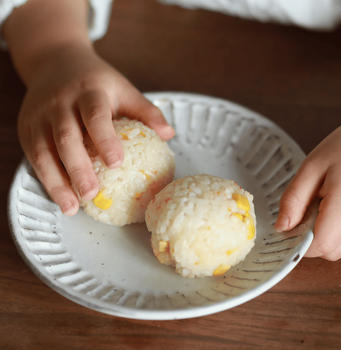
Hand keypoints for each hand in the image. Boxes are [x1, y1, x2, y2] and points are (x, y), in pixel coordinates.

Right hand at [17, 45, 174, 215]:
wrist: (54, 63)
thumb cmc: (96, 82)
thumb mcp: (123, 89)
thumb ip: (145, 111)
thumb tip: (169, 134)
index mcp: (89, 92)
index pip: (95, 115)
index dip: (105, 139)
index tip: (116, 163)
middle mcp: (60, 103)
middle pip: (66, 137)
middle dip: (78, 168)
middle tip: (92, 193)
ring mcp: (40, 116)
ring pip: (44, 151)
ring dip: (57, 182)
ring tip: (72, 207)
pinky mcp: (27, 128)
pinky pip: (34, 157)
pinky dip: (46, 179)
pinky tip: (60, 198)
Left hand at [275, 121, 340, 260]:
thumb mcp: (312, 167)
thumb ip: (294, 200)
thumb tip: (281, 228)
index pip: (321, 245)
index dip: (298, 241)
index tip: (288, 226)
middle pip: (331, 250)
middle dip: (310, 237)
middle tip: (306, 208)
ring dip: (324, 233)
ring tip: (323, 202)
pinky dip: (336, 229)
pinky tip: (333, 206)